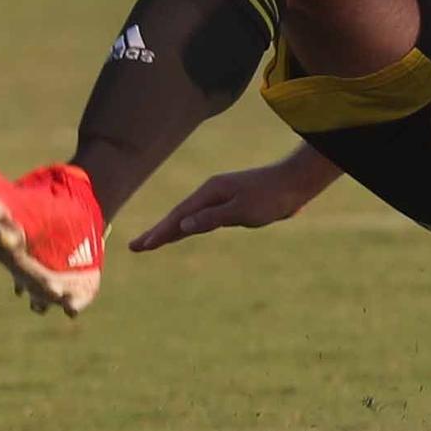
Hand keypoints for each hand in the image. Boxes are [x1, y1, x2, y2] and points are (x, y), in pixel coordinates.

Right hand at [128, 160, 313, 251]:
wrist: (295, 183)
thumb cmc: (270, 196)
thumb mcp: (241, 210)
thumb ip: (212, 218)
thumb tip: (183, 225)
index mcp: (210, 192)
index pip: (178, 216)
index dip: (159, 232)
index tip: (141, 246)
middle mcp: (211, 193)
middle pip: (178, 216)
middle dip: (157, 232)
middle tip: (135, 247)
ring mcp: (220, 198)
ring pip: (189, 218)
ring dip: (170, 230)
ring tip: (152, 242)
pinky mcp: (230, 205)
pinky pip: (202, 219)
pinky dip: (188, 227)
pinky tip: (183, 232)